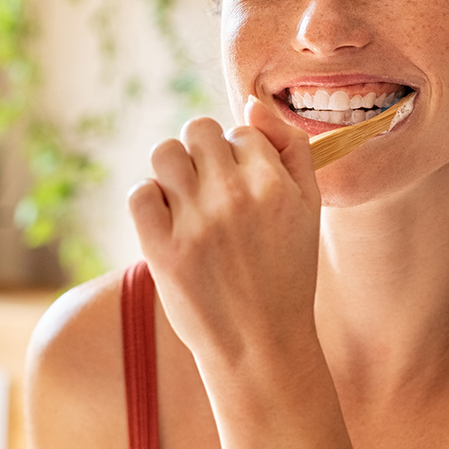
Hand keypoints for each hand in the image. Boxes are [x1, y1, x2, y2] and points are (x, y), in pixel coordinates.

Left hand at [127, 97, 320, 371]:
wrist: (262, 345)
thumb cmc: (288, 273)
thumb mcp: (310, 208)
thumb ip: (292, 148)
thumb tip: (252, 103)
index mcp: (274, 184)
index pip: (242, 131)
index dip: (241, 155)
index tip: (244, 188)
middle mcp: (234, 196)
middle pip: (198, 130)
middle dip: (204, 152)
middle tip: (212, 189)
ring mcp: (195, 223)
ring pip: (165, 154)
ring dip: (173, 170)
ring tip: (187, 200)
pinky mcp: (162, 250)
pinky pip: (139, 193)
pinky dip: (150, 201)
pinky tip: (169, 221)